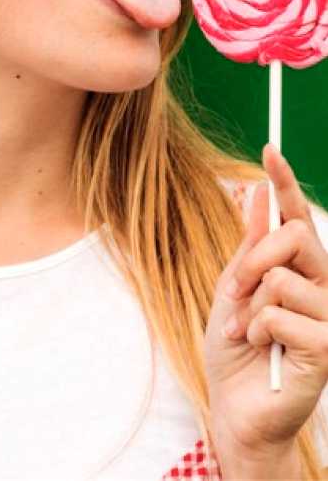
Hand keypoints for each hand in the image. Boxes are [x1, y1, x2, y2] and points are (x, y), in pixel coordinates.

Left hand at [205, 143, 327, 453]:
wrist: (233, 403)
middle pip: (292, 236)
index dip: (284, 181)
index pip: (296, 216)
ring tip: (248, 332)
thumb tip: (254, 190)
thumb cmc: (236, 346)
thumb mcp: (235, 286)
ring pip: (280, 278)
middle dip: (252, 259)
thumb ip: (249, 244)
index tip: (269, 148)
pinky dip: (258, 331)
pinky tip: (263, 350)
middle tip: (234, 292)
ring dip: (249, 306)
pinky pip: (278, 314)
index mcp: (300, 268)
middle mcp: (323, 285)